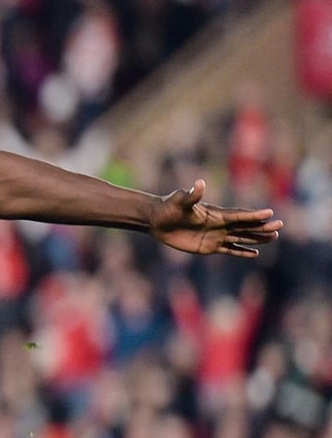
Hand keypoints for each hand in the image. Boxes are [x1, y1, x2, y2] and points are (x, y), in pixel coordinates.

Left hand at [148, 180, 281, 256]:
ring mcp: (215, 236)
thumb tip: (199, 184)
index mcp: (215, 214)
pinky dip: (241, 252)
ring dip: (257, 238)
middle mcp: (219, 224)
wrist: (157, 221)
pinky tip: (254, 253)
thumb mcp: (179, 201)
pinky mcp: (209, 246)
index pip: (238, 215)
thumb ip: (191, 195)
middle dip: (262, 227)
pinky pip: (229, 250)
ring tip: (274, 237)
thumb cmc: (168, 208)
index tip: (269, 213)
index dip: (253, 215)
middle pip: (245, 226)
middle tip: (280, 226)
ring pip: (241, 237)